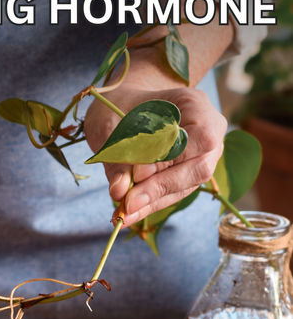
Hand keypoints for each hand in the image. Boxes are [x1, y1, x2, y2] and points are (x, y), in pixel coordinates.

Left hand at [83, 83, 226, 227]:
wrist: (122, 106)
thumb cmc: (117, 106)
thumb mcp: (110, 124)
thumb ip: (117, 156)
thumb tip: (120, 191)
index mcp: (195, 104)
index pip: (200, 137)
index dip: (171, 159)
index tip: (138, 175)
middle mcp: (208, 131)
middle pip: (198, 168)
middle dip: (160, 188)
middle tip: (127, 204)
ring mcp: (202, 155)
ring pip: (185, 186)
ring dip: (152, 202)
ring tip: (122, 214)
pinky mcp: (187, 175)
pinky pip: (172, 193)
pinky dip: (148, 204)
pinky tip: (127, 214)